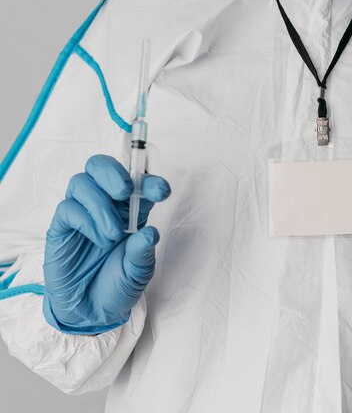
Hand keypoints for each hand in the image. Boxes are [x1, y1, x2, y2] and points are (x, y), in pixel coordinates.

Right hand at [43, 155, 170, 334]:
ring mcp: (82, 214)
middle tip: (125, 192)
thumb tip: (150, 233)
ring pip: (82, 182)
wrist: (92, 311)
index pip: (137, 182)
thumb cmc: (118, 285)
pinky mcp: (62, 228)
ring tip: (113, 234)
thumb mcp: (139, 272)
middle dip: (114, 173)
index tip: (162, 190)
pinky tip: (98, 238)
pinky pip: (68, 209)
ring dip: (100, 204)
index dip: (150, 180)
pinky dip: (86, 220)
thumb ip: (143, 253)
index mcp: (131, 210)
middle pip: (101, 167)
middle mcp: (106, 206)